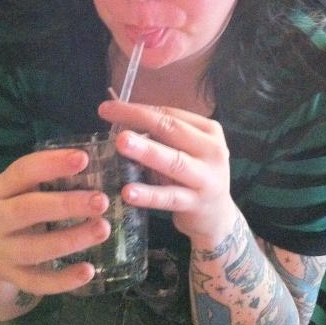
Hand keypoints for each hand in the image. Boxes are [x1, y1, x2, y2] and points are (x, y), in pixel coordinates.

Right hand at [0, 149, 110, 294]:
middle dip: (67, 205)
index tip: (84, 158)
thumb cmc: (13, 207)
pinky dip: (63, 280)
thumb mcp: (19, 188)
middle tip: (101, 200)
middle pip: (29, 210)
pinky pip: (38, 282)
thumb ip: (49, 177)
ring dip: (72, 239)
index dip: (52, 164)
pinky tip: (89, 270)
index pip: (23, 171)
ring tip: (103, 229)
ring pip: (36, 249)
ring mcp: (2, 252)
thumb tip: (98, 162)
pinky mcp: (12, 278)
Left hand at [98, 101, 236, 244]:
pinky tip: (128, 192)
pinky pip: (169, 197)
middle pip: (172, 130)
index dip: (139, 109)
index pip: (170, 115)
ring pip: (173, 161)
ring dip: (145, 151)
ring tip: (121, 143)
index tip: (108, 108)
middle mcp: (212, 150)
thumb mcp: (184, 152)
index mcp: (208, 131)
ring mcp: (207, 178)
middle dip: (139, 120)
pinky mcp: (198, 204)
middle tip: (110, 115)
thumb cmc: (193, 176)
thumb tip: (121, 123)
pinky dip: (148, 194)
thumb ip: (161, 138)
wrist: (217, 217)